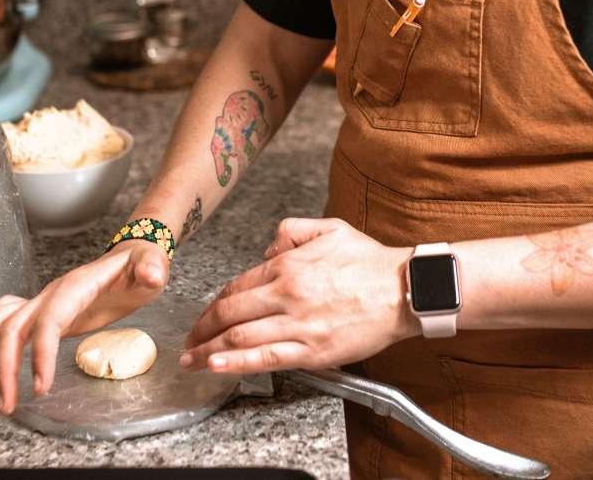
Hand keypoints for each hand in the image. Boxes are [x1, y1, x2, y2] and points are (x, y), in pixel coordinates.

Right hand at [0, 239, 168, 414]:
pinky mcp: (48, 309)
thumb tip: (151, 275)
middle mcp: (54, 293)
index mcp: (78, 286)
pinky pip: (6, 313)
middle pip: (15, 327)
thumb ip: (152, 269)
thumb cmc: (144, 264)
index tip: (41, 386)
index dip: (41, 353)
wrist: (135, 256)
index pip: (50, 321)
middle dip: (6, 367)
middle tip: (9, 404)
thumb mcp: (154, 266)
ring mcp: (47, 300)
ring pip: (2, 323)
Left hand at [181, 218, 419, 372]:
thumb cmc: (369, 262)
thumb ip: (291, 232)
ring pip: (241, 338)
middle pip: (230, 314)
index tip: (205, 314)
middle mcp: (288, 295)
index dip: (214, 304)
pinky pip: (267, 358)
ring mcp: (300, 325)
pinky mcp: (314, 350)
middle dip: (201, 329)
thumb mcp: (330, 228)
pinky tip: (217, 366)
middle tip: (188, 340)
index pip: (237, 287)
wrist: (404, 290)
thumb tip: (267, 250)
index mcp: (289, 266)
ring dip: (208, 349)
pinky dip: (237, 362)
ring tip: (191, 359)